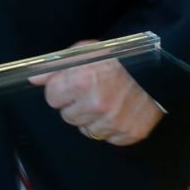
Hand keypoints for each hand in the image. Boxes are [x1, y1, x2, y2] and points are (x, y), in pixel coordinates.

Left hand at [28, 51, 163, 145]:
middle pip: (67, 116)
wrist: (156, 70)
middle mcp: (96, 104)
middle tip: (92, 91)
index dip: (60, 89)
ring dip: (92, 117)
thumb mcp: (85, 52)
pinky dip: (110, 127)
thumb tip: (33, 78)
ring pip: (86, 130)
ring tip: (107, 100)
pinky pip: (107, 138)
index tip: (72, 83)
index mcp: (82, 80)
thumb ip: (57, 65)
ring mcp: (113, 122)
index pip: (52, 97)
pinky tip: (118, 111)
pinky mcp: (128, 134)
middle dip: (75, 104)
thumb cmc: (117, 58)